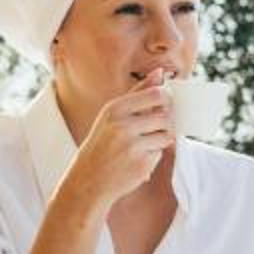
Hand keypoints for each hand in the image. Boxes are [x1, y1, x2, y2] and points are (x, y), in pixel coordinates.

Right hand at [63, 77, 174, 213]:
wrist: (87, 180)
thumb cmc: (102, 143)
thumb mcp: (113, 114)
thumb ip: (138, 92)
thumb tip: (160, 72)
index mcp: (115, 109)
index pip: (156, 94)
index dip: (166, 98)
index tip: (163, 104)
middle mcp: (123, 126)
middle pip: (165, 116)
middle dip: (164, 122)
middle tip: (151, 128)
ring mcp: (133, 147)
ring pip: (166, 135)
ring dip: (159, 140)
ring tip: (142, 144)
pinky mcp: (141, 165)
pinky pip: (160, 153)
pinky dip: (153, 155)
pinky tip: (137, 159)